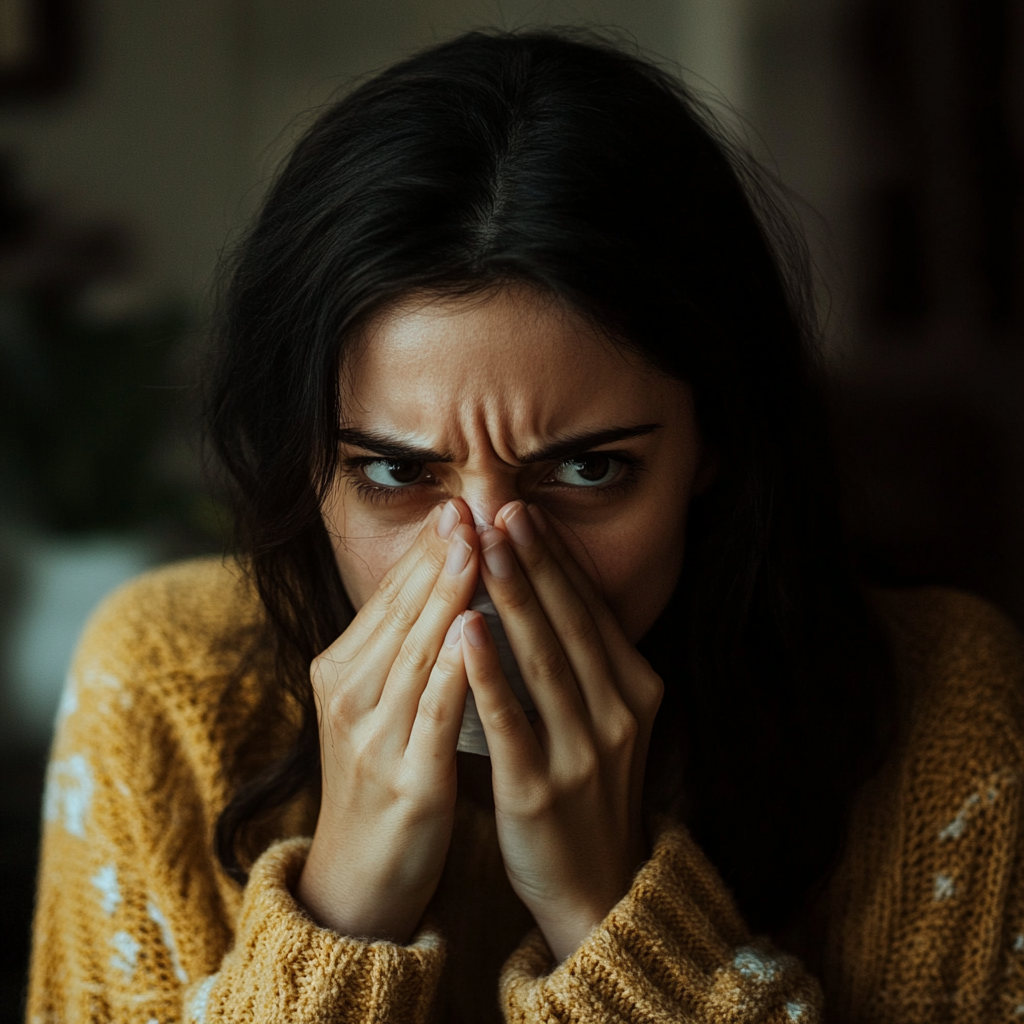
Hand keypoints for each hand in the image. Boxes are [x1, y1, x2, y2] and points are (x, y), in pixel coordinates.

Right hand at [297, 498, 478, 943]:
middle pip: (401, 612)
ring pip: (416, 649)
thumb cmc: (380, 780)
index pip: (388, 597)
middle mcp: (350, 695)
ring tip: (477, 546)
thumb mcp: (377, 706)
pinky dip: (454, 667)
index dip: (425, 550)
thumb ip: (402, 648)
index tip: (458, 506)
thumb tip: (440, 585)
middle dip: (438, 555)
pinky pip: (433, 710)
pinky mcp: (406, 777)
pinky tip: (477, 630)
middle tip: (470, 504)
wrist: (360, 877)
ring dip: (447, 594)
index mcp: (342, 672)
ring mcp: (374, 736)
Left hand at [461, 502, 663, 961]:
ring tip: (484, 546)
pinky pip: (511, 720)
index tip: (523, 510)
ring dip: (515, 597)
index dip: (556, 558)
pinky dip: (488, 671)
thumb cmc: (587, 791)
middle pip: (569, 622)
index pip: (589, 608)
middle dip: (534, 561)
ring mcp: (583, 751)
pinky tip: (466, 629)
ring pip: (544, 659)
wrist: (597, 888)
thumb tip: (543, 588)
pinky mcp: (540, 789)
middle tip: (503, 508)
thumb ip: (581, 659)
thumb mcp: (604, 719)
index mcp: (634, 688)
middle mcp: (618, 712)